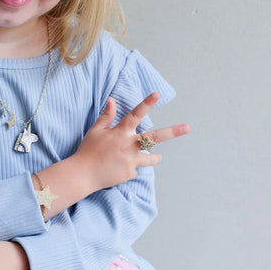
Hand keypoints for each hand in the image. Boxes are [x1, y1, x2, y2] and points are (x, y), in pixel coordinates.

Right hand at [74, 93, 189, 191]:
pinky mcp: (130, 173)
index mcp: (120, 132)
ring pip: (151, 158)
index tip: (156, 95)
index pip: (135, 115)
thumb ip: (106, 116)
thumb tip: (111, 99)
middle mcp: (129, 145)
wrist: (83, 174)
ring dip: (155, 158)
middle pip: (155, 137)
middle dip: (172, 132)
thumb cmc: (88, 150)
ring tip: (158, 158)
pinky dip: (129, 166)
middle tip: (187, 127)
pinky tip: (118, 168)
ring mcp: (131, 160)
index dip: (146, 104)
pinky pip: (135, 168)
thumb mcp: (96, 131)